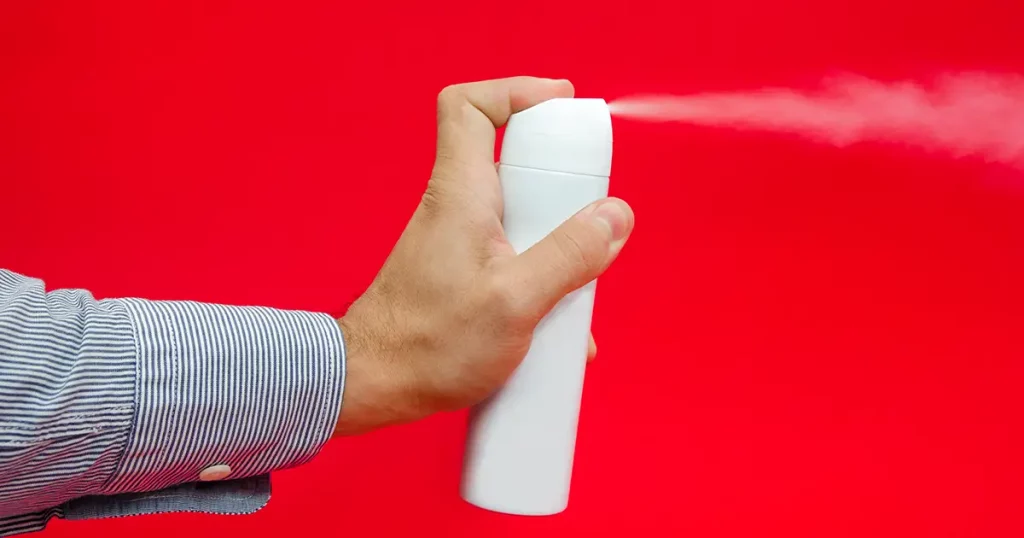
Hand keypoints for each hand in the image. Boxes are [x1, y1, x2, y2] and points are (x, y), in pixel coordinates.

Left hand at [334, 77, 633, 435]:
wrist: (375, 384)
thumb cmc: (429, 344)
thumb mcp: (516, 302)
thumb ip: (569, 256)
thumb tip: (615, 216)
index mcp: (461, 192)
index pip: (471, 106)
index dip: (517, 92)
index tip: (562, 106)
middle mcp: (457, 206)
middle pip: (516, 162)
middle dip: (564, 188)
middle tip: (591, 220)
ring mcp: (460, 240)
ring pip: (523, 216)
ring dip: (559, 246)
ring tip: (578, 295)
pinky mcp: (463, 271)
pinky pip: (514, 255)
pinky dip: (541, 279)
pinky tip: (559, 329)